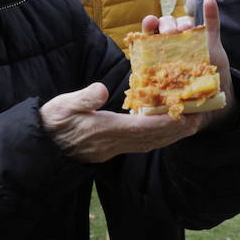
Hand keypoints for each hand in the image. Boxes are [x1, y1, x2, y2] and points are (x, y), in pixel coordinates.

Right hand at [41, 82, 199, 162]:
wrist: (41, 145)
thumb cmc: (50, 122)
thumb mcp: (62, 105)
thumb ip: (83, 98)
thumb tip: (100, 89)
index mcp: (105, 130)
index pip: (142, 128)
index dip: (166, 123)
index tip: (185, 116)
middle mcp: (113, 143)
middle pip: (152, 139)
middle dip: (176, 131)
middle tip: (198, 119)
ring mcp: (112, 149)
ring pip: (148, 144)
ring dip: (170, 136)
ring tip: (189, 125)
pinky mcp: (109, 149)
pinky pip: (140, 145)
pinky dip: (156, 137)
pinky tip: (164, 129)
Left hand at [139, 0, 234, 125]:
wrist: (208, 102)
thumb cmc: (181, 100)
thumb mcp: (165, 101)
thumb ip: (153, 105)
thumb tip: (137, 118)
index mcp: (160, 54)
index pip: (150, 35)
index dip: (149, 27)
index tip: (149, 24)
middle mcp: (175, 44)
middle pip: (167, 25)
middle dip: (166, 25)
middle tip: (168, 34)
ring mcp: (194, 41)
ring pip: (185, 22)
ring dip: (183, 21)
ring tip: (185, 28)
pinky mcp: (212, 42)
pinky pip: (212, 24)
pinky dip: (211, 11)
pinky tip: (209, 1)